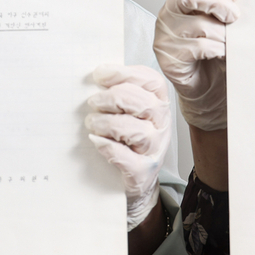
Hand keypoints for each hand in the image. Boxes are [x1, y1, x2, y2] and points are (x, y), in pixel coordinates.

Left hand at [86, 64, 171, 229]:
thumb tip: (96, 78)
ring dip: (108, 123)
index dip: (125, 74)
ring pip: (137, 130)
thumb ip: (119, 94)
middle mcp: (162, 125)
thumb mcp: (130, 112)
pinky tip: (97, 141)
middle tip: (93, 102)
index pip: (151, 80)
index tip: (100, 74)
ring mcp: (155, 149)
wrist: (138, 180)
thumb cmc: (130, 141)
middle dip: (113, 99)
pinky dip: (109, 148)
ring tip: (92, 123)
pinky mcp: (143, 172)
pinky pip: (127, 158)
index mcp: (159, 103)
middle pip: (144, 103)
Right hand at [153, 0, 238, 130]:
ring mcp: (164, 37)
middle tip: (235, 16)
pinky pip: (198, 48)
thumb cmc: (217, 52)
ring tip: (233, 43)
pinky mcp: (168, 59)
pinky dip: (218, 50)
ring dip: (223, 34)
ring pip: (198, 25)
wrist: (210, 90)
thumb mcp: (222, 23)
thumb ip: (227, 6)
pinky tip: (223, 56)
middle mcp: (167, 15)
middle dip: (216, 1)